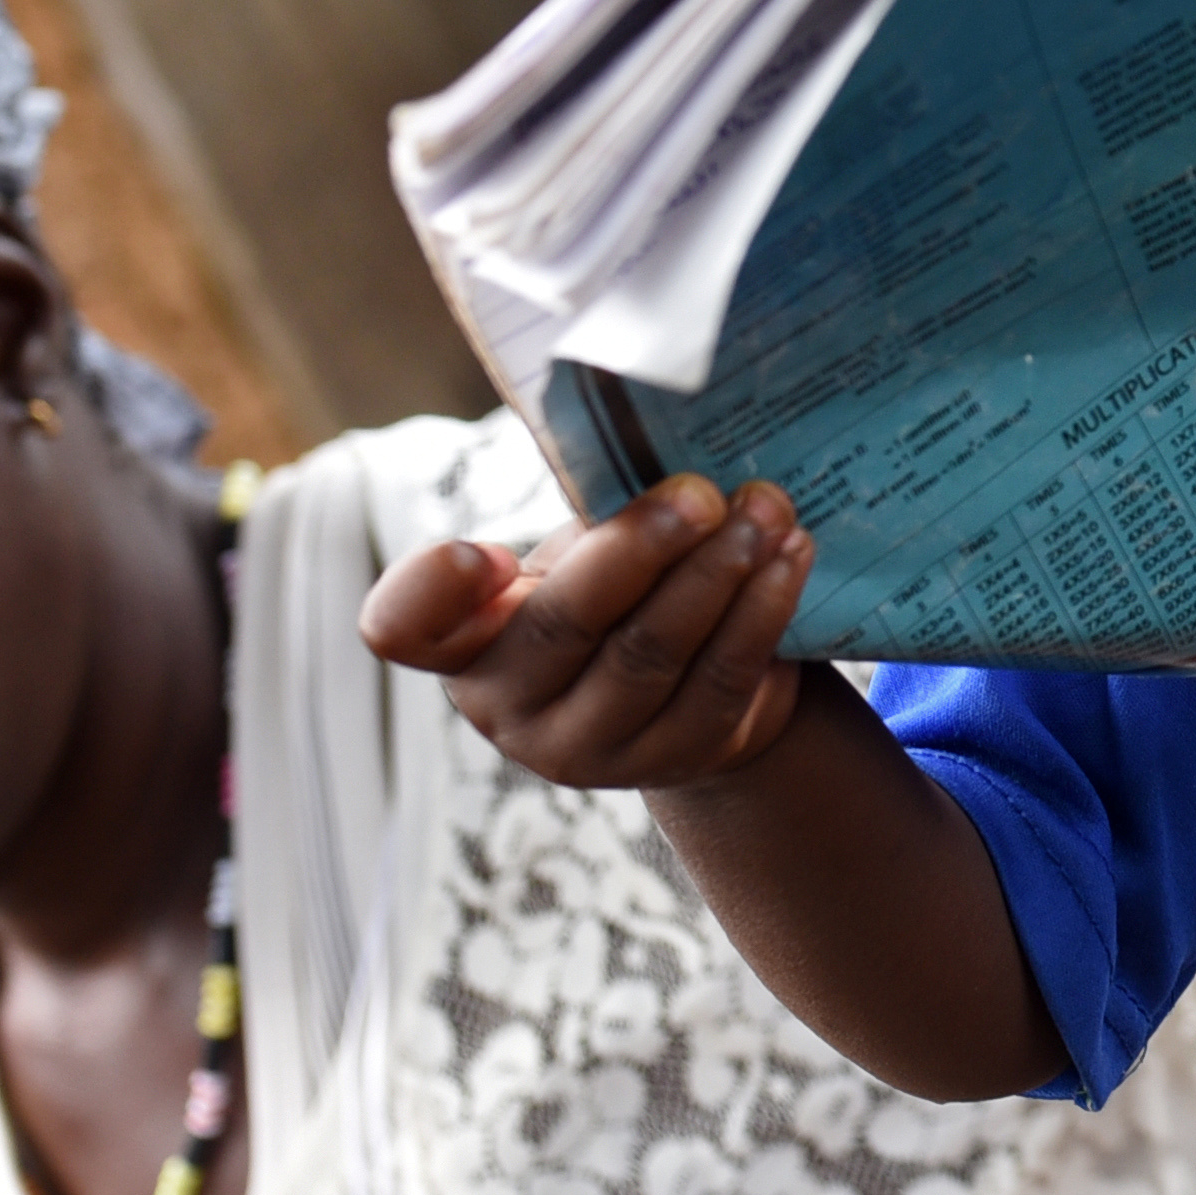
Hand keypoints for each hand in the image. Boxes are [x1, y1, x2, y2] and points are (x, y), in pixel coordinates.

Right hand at [357, 471, 818, 790]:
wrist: (700, 683)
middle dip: (639, 550)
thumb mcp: (585, 552)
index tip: (485, 552)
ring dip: (718, 572)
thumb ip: (593, 513)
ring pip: (653, 654)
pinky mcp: (673, 759)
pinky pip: (721, 679)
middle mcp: (507, 706)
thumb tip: (659, 435)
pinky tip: (791, 555)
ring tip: (766, 509)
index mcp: (463, 639)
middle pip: (565, 625)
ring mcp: (587, 748)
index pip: (403, 627)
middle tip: (701, 492)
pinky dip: (762, 609)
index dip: (431, 593)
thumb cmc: (623, 591)